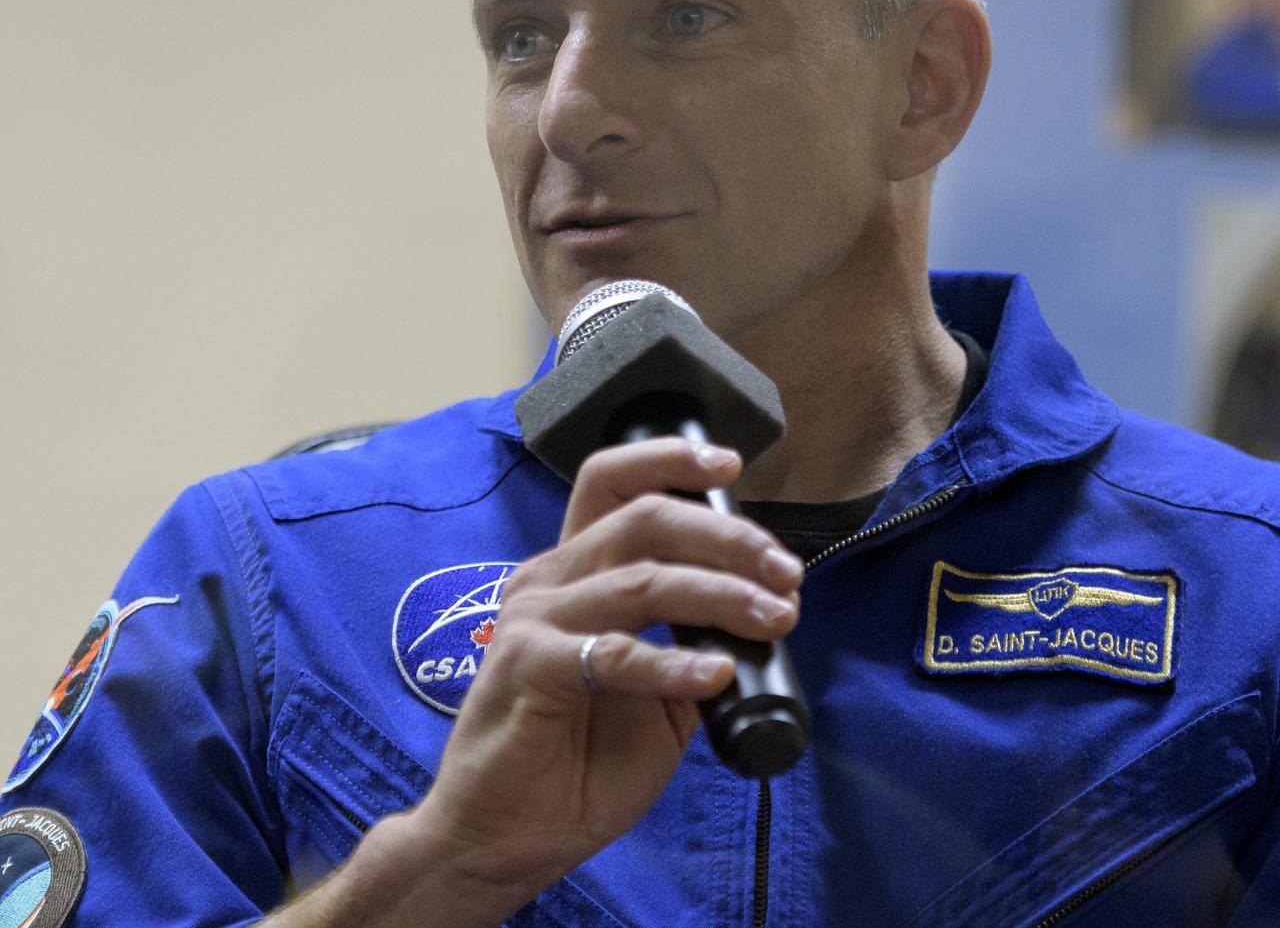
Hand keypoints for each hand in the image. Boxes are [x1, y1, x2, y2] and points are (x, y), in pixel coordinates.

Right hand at [397, 437, 802, 916]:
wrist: (501, 838)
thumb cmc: (572, 761)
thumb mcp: (651, 696)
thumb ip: (690, 646)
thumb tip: (762, 616)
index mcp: (573, 571)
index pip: (612, 482)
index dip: (669, 460)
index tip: (730, 466)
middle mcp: (549, 579)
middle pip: (643, 517)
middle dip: (726, 536)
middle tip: (784, 572)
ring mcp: (533, 619)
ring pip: (641, 578)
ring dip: (720, 593)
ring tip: (774, 619)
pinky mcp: (527, 667)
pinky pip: (614, 653)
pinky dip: (672, 663)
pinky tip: (714, 674)